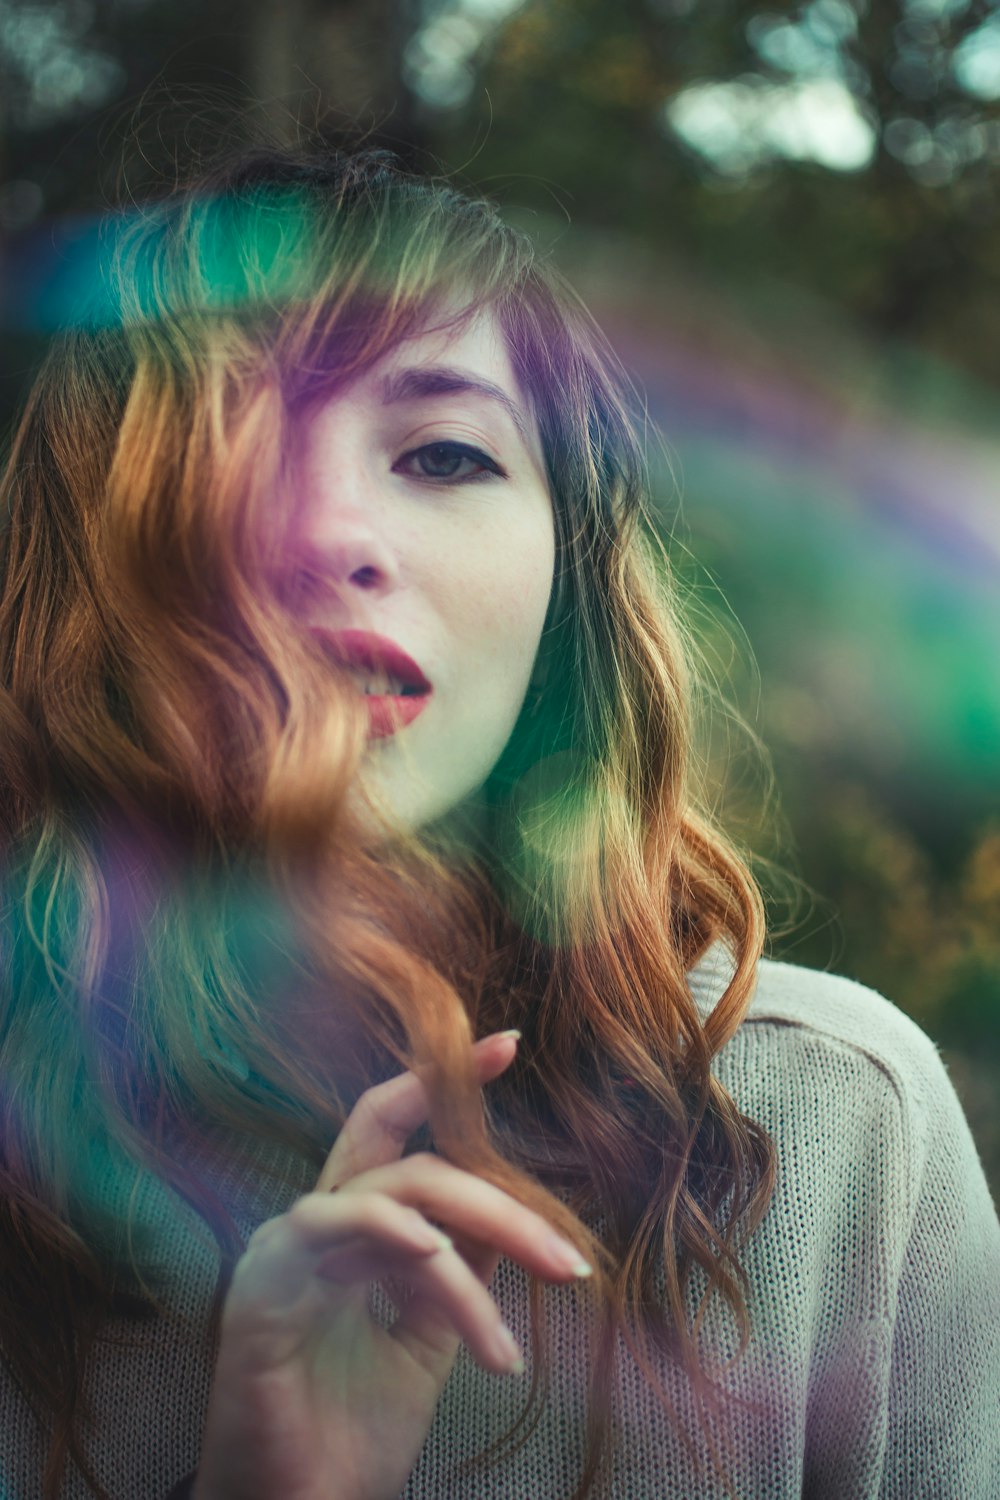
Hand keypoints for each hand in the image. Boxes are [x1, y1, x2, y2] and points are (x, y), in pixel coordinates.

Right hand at [192, 1031, 592, 1499]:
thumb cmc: (353, 1432)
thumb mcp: (430, 1339)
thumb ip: (461, 1272)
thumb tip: (513, 1218)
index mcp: (358, 1231)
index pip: (401, 1131)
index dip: (449, 1083)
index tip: (509, 1044)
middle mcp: (324, 1224)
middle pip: (419, 1164)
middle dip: (501, 1202)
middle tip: (570, 1264)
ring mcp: (289, 1247)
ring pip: (398, 1195)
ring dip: (471, 1254)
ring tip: (503, 1345)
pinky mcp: (263, 1281)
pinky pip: (330, 1223)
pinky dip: (392, 1232)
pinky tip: (433, 1259)